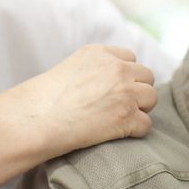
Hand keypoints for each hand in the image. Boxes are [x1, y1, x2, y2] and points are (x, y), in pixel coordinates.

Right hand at [16, 44, 157, 156]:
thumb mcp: (70, 68)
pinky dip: (135, 131)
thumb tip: (108, 84)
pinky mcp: (127, 117)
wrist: (36, 119)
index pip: (130, 57)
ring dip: (141, 109)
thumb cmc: (44, 99)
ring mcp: (124, 92)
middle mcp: (116, 69)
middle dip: (137, 90)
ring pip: (152, 97)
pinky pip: (146, 124)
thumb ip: (94, 68)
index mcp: (100, 53)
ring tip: (121, 119)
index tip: (114, 88)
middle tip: (120, 105)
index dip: (125, 74)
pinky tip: (118, 134)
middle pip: (147, 76)